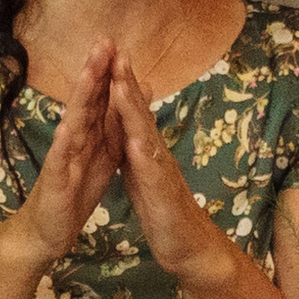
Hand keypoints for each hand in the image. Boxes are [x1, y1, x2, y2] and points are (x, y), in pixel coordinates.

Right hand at [10, 41, 121, 262]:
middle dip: (93, 71)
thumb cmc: (75, 190)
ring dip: (79, 97)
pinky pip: (60, 160)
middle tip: (101, 41)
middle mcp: (73, 139)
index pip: (97, 96)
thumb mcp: (103, 154)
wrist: (50, 230)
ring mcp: (62, 157)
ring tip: (87, 71)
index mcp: (87, 133)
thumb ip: (114, 124)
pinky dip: (63, 144)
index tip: (114, 40)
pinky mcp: (57, 180)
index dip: (105, 69)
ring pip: (72, 122)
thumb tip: (132, 95)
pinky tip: (66, 127)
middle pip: (84, 101)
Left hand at [106, 53, 230, 286]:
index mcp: (146, 150)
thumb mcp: (145, 173)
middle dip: (128, 82)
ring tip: (121, 85)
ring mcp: (161, 172)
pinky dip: (143, 156)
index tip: (109, 55)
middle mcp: (156, 154)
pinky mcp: (163, 195)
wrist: (188, 246)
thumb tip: (127, 124)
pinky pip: (152, 173)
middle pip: (140, 113)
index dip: (122, 83)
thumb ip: (137, 147)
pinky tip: (134, 141)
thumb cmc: (165, 210)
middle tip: (117, 52)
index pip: (132, 111)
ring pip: (145, 135)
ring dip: (133, 110)